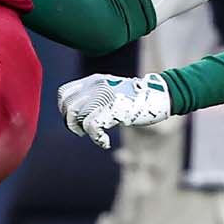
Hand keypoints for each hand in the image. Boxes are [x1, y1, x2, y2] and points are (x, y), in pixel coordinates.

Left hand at [58, 73, 175, 148]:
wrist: (160, 95)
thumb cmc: (136, 98)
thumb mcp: (111, 90)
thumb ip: (94, 96)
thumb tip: (76, 114)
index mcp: (93, 80)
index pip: (64, 93)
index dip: (64, 110)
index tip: (76, 120)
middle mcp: (96, 86)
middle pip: (67, 107)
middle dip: (72, 124)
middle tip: (84, 131)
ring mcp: (104, 97)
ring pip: (76, 116)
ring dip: (83, 131)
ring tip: (97, 136)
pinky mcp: (113, 109)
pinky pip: (91, 127)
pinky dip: (97, 139)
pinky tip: (106, 142)